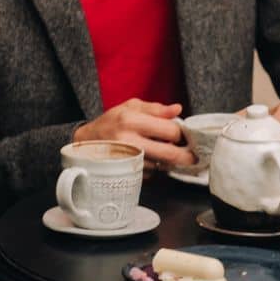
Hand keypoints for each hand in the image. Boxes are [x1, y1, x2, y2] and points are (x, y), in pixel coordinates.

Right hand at [74, 99, 194, 169]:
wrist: (86, 142)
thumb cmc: (111, 122)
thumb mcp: (130, 106)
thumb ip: (156, 109)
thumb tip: (178, 109)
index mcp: (131, 121)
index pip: (170, 131)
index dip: (183, 134)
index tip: (186, 135)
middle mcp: (129, 142)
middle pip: (169, 154)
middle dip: (186, 156)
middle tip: (193, 156)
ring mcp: (127, 161)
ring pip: (162, 166)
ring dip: (169, 162)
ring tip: (166, 153)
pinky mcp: (126, 174)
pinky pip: (151, 174)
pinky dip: (156, 168)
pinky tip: (151, 160)